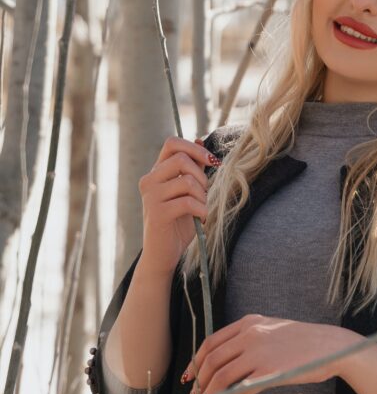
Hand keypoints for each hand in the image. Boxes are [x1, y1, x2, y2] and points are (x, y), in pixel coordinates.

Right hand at [137, 136, 220, 276]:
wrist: (163, 254)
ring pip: (187, 181)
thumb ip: (192, 169)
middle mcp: (149, 181)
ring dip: (202, 196)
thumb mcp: (188, 192)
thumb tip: (199, 139)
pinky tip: (201, 218)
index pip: (172, 143)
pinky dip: (201, 210)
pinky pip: (188, 202)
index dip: (195, 148)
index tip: (212, 162)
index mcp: (156, 172)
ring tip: (201, 209)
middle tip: (204, 193)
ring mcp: (151, 197)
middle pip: (181, 159)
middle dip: (201, 176)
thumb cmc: (178, 223)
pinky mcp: (157, 214)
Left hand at [181, 314, 360, 393]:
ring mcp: (260, 353)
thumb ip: (249, 337)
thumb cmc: (303, 341)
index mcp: (249, 323)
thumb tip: (226, 358)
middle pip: (212, 360)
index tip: (190, 376)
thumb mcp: (272, 329)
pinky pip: (239, 391)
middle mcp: (250, 335)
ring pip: (221, 377)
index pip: (210, 342)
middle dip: (199, 381)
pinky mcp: (270, 372)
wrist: (331, 346)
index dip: (195, 361)